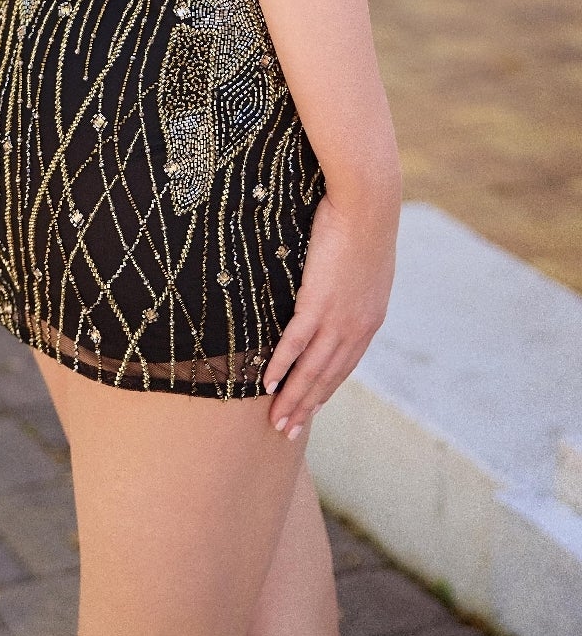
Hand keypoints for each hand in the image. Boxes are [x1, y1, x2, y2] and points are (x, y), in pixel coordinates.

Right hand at [262, 188, 397, 438]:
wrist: (367, 204)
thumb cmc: (362, 223)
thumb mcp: (363, 263)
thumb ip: (351, 285)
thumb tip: (336, 285)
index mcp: (369, 320)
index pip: (344, 365)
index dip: (324, 390)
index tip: (310, 409)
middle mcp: (356, 328)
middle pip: (327, 377)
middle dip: (307, 407)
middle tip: (287, 431)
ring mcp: (337, 319)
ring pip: (311, 369)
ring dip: (293, 398)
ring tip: (276, 421)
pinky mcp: (318, 303)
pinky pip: (295, 343)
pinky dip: (281, 366)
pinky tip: (267, 382)